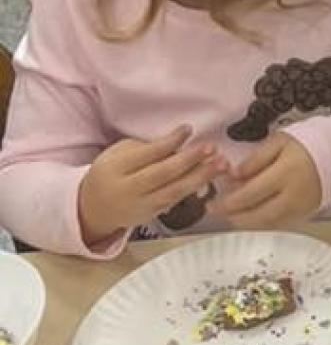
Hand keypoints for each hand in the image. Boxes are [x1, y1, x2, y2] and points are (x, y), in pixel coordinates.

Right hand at [78, 129, 222, 247]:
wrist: (94, 208)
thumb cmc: (111, 173)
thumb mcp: (119, 154)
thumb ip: (146, 148)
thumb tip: (179, 142)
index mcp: (116, 168)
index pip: (146, 154)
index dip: (169, 142)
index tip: (188, 129)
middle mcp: (128, 189)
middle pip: (162, 174)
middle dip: (190, 160)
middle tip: (211, 148)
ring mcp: (141, 205)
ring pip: (174, 191)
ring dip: (201, 177)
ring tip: (221, 163)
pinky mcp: (152, 215)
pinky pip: (176, 201)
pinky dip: (195, 188)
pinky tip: (211, 176)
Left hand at [212, 131, 322, 228]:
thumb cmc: (306, 145)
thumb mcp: (279, 142)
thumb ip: (255, 160)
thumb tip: (233, 176)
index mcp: (285, 173)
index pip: (249, 194)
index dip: (227, 202)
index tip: (212, 202)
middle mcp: (293, 195)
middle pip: (256, 215)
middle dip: (232, 215)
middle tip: (215, 210)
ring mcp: (300, 208)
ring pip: (265, 223)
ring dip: (244, 220)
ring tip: (230, 212)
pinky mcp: (304, 215)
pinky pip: (276, 224)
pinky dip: (259, 221)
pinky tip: (249, 213)